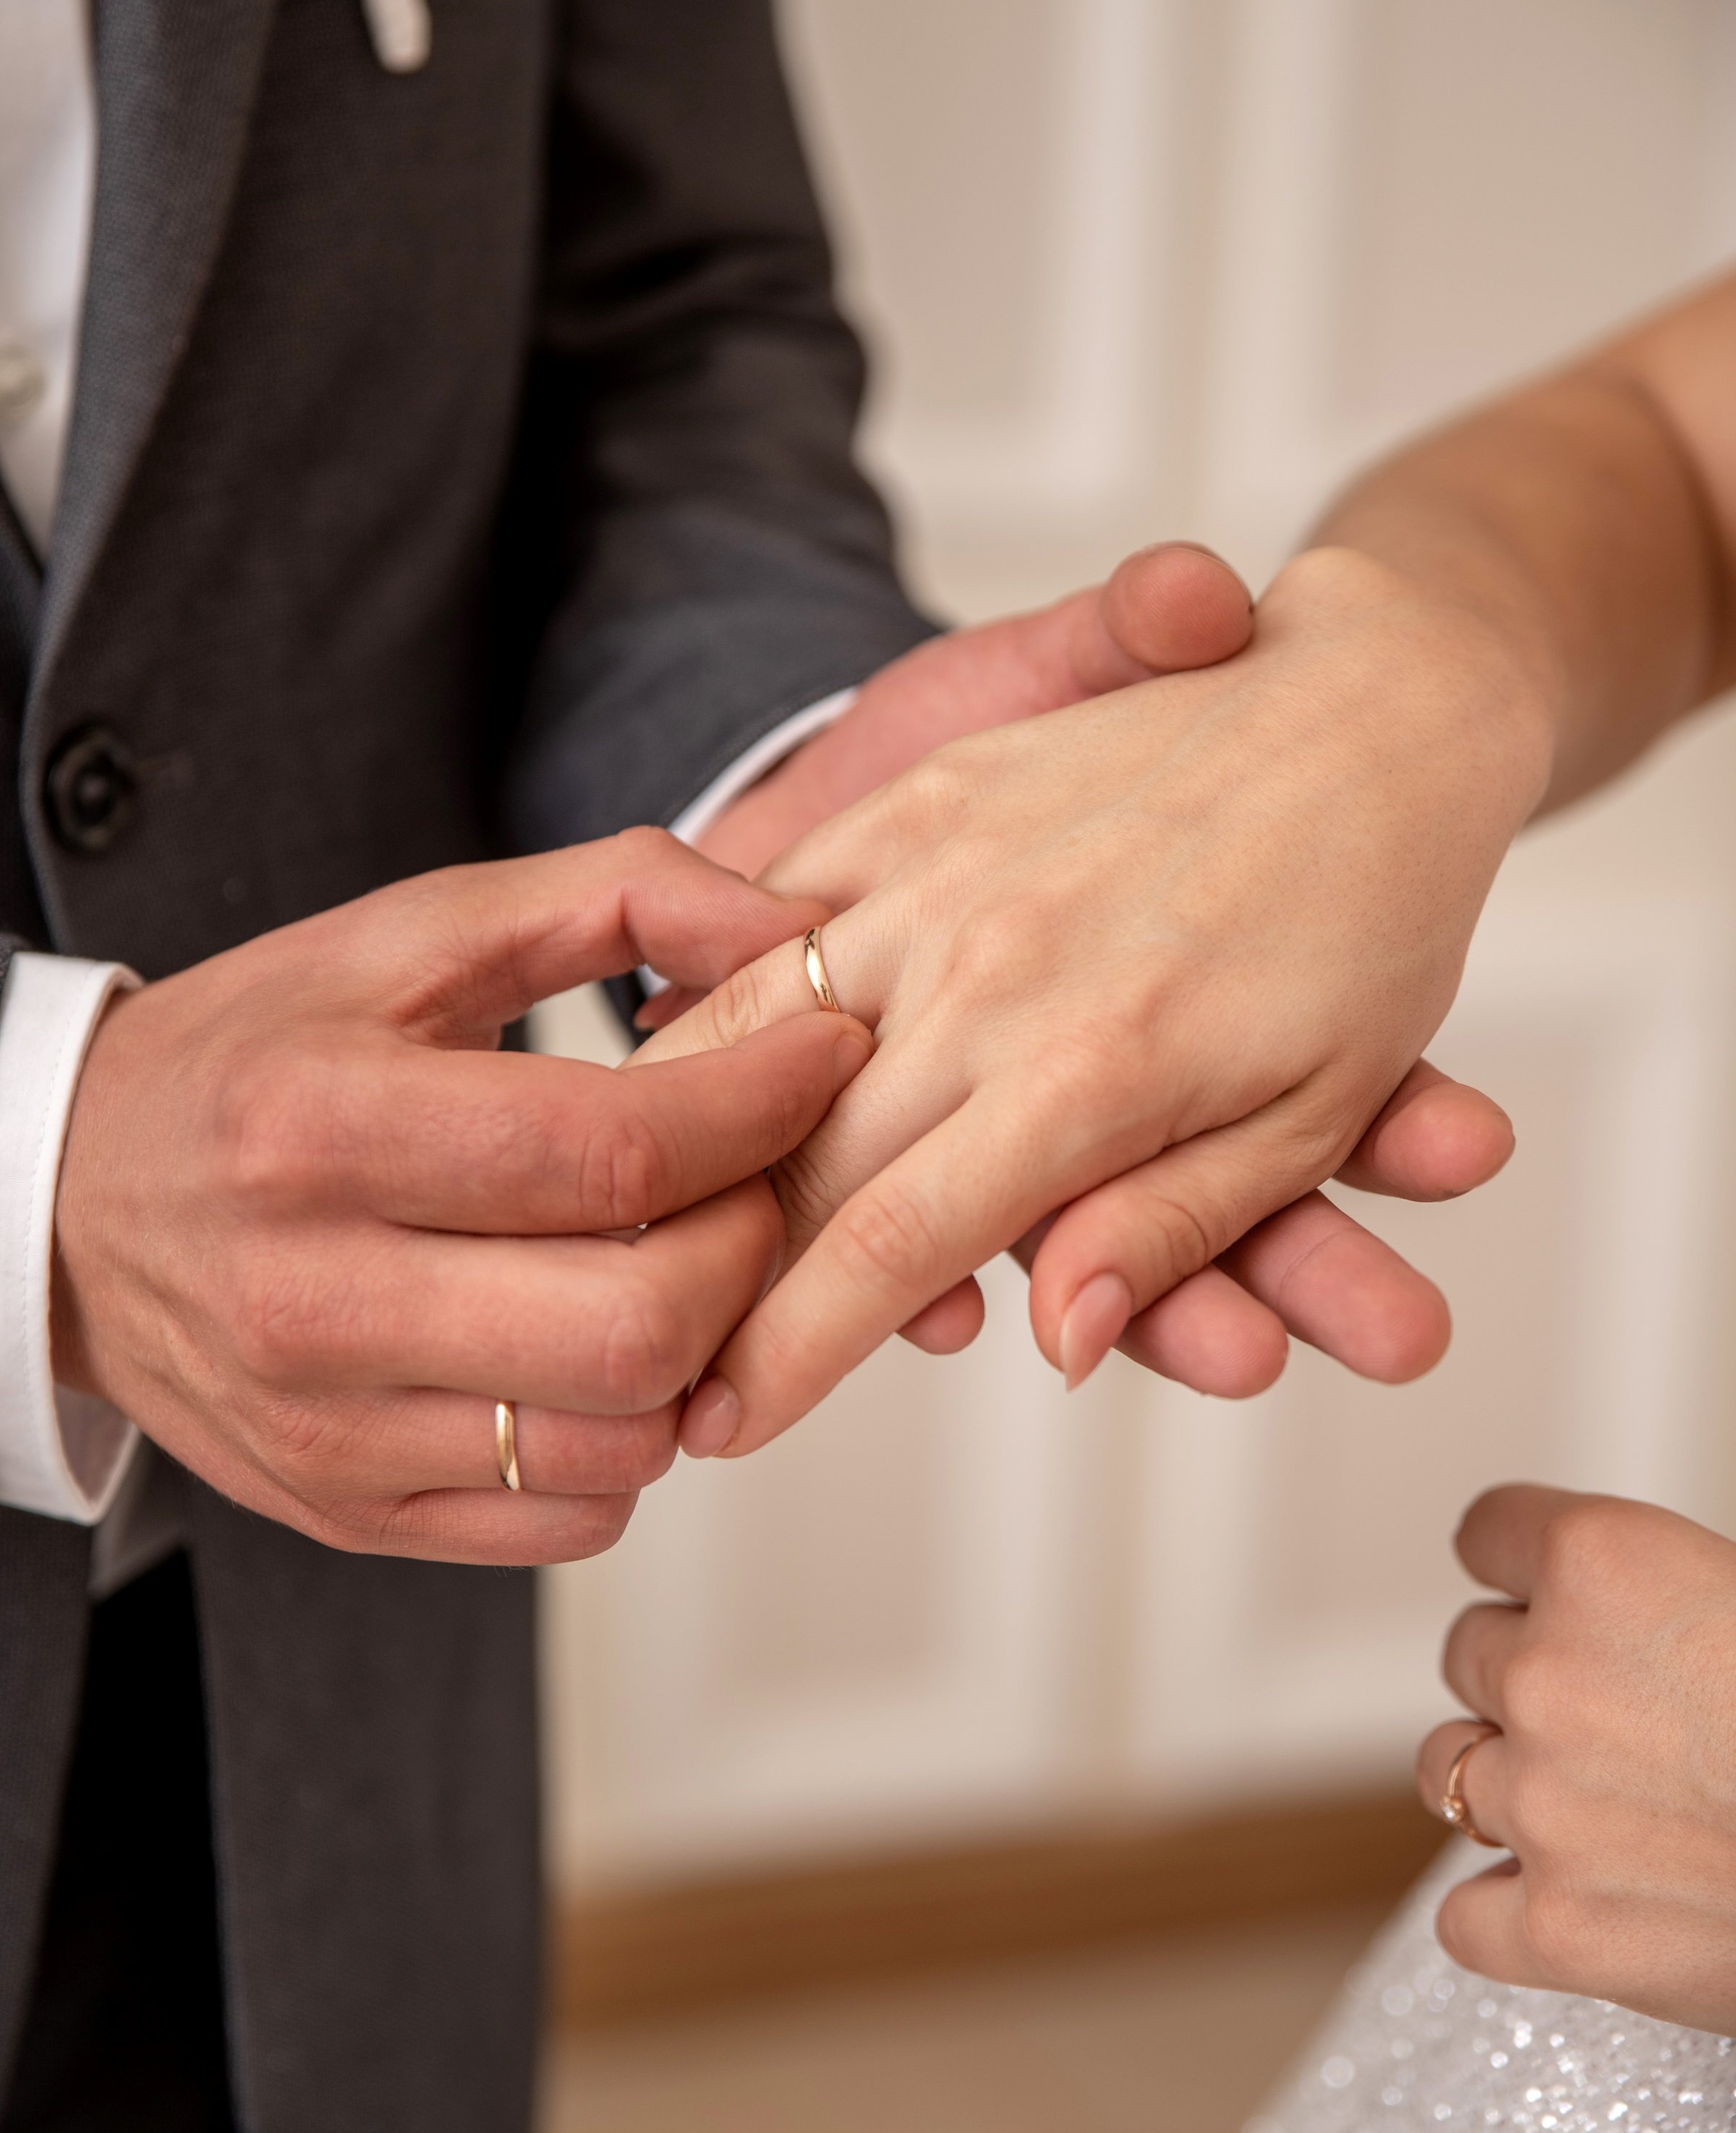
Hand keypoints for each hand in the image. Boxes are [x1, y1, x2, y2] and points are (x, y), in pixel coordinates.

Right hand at [52, 833, 867, 1564]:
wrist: (72, 1202)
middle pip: (640, 1326)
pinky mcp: (349, 1512)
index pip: (614, 1154)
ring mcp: (331, 1430)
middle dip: (752, 1245)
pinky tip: (601, 1346)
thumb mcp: (410, 932)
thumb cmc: (262, 1054)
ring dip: (704, 1352)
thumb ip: (615, 896)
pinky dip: (632, 1437)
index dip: (763, 1106)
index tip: (826, 1057)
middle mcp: (313, 1299)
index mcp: (322, 1127)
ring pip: (623, 1440)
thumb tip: (793, 930)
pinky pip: (572, 1518)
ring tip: (683, 1257)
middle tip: (758, 1179)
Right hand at [638, 549, 1538, 1450]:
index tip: (722, 1426)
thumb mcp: (1313, 1111)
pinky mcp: (926, 796)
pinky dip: (715, 980)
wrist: (1377, 705)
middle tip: (653, 1361)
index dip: (794, 1348)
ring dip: (684, 1136)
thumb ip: (1171, 1226)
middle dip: (717, 1275)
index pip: (898, 1244)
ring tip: (617, 1228)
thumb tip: (1061, 1341)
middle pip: (803, 1154)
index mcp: (1091, 1068)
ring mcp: (946, 873)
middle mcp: (992, 971)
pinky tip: (656, 1050)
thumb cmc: (1373, 921)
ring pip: (758, 1027)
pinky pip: (785, 901)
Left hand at [1418, 1484, 1735, 2034]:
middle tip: (1619, 1716)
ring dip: (1501, 1780)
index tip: (1543, 1592)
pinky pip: (1463, 1919)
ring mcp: (1543, 1805)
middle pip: (1469, 1652)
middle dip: (1529, 1677)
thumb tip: (1636, 1612)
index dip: (1523, 1567)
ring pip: (1446, 1769)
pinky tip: (1565, 1903)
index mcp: (1603, 1563)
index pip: (1487, 1533)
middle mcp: (1549, 1673)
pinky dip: (1504, 1916)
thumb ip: (1666, 1590)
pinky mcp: (1559, 1928)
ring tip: (1592, 1804)